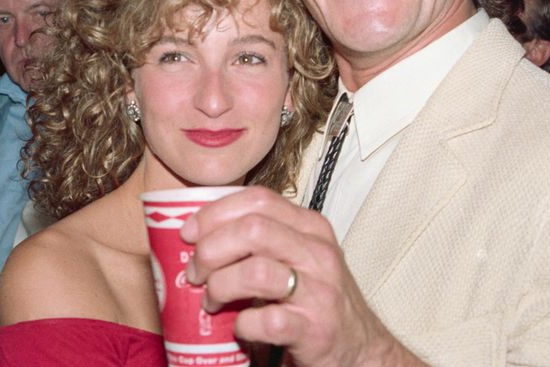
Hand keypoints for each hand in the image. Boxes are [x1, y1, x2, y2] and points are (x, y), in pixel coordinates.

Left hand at [180, 186, 422, 366]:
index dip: (214, 212)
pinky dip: (242, 325)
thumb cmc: (316, 299)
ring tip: (212, 301)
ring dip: (220, 286)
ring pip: (255, 271)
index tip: (188, 232)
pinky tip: (240, 327)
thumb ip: (260, 240)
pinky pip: (265, 320)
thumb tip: (198, 234)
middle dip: (210, 250)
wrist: (360, 349)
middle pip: (251, 230)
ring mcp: (319, 290)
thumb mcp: (297, 257)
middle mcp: (317, 252)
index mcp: (310, 227)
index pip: (257, 200)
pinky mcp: (315, 329)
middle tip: (195, 273)